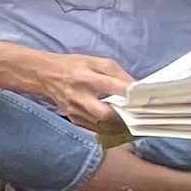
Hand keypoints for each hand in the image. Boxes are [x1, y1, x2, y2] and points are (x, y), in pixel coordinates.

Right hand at [21, 52, 136, 130]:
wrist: (45, 74)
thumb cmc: (74, 65)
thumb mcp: (97, 61)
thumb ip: (118, 74)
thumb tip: (137, 88)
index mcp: (86, 77)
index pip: (113, 87)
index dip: (131, 94)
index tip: (146, 98)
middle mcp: (79, 96)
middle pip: (107, 114)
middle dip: (124, 117)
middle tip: (137, 115)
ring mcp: (75, 110)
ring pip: (102, 126)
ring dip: (119, 125)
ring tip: (129, 120)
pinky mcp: (73, 119)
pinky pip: (96, 129)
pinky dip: (108, 128)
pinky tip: (115, 123)